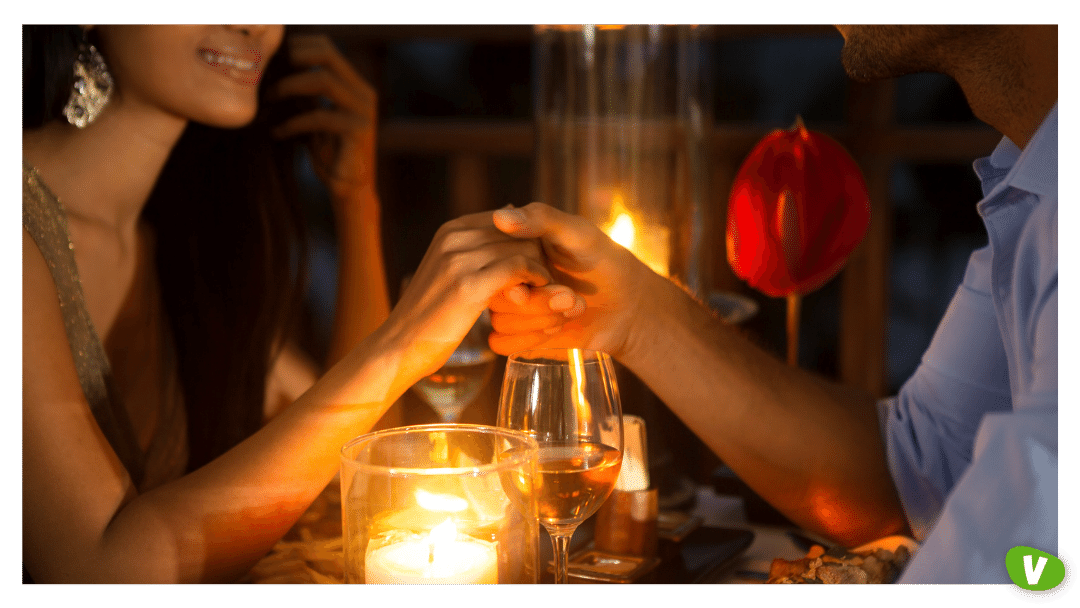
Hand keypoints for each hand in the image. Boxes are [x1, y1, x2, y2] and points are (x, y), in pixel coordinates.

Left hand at [272, 33, 377, 204]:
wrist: (349, 189)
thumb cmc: (329, 153)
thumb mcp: (315, 117)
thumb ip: (306, 95)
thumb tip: (275, 70)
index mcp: (355, 86)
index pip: (328, 49)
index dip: (299, 45)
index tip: (273, 58)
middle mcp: (364, 94)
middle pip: (329, 56)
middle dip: (295, 57)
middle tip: (270, 72)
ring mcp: (363, 111)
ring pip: (323, 81)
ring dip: (289, 87)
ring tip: (269, 99)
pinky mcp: (358, 132)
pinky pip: (319, 116)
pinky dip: (293, 122)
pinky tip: (277, 132)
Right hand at [379, 211, 554, 380]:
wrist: (398, 348)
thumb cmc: (429, 317)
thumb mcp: (448, 273)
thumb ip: (475, 251)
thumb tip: (506, 221)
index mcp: (450, 230)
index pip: (508, 219)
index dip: (528, 241)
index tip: (538, 265)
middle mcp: (453, 237)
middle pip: (518, 232)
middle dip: (538, 253)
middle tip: (548, 280)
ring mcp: (459, 258)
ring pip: (523, 246)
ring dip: (541, 268)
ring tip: (546, 289)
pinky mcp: (468, 284)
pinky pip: (519, 267)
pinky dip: (536, 278)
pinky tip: (539, 293)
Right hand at [489, 202, 660, 358]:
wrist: (626, 305)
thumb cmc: (603, 261)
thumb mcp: (578, 233)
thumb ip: (541, 219)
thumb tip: (500, 216)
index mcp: (512, 247)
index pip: (490, 262)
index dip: (516, 275)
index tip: (546, 277)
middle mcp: (506, 276)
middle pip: (495, 297)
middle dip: (537, 302)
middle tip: (570, 297)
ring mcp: (510, 306)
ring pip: (499, 322)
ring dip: (540, 320)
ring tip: (571, 308)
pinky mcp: (517, 334)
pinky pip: (500, 343)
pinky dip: (530, 339)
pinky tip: (556, 329)